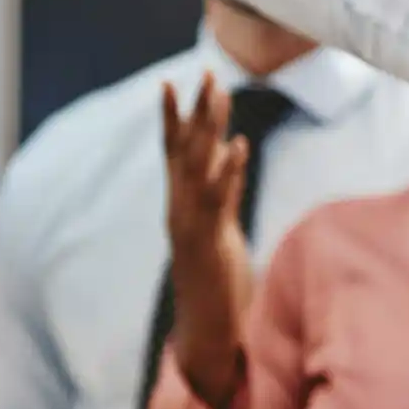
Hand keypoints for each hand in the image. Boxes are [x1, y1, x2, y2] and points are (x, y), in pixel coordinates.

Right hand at [164, 75, 252, 408]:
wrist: (205, 335)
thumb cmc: (217, 282)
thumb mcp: (221, 227)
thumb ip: (224, 191)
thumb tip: (228, 154)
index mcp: (182, 206)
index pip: (173, 153)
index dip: (170, 118)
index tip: (169, 82)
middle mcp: (180, 211)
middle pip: (186, 151)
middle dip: (195, 111)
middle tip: (207, 73)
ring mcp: (191, 226)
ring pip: (198, 167)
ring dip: (209, 129)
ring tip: (220, 94)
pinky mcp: (209, 244)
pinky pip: (218, 201)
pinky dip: (228, 172)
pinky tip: (240, 146)